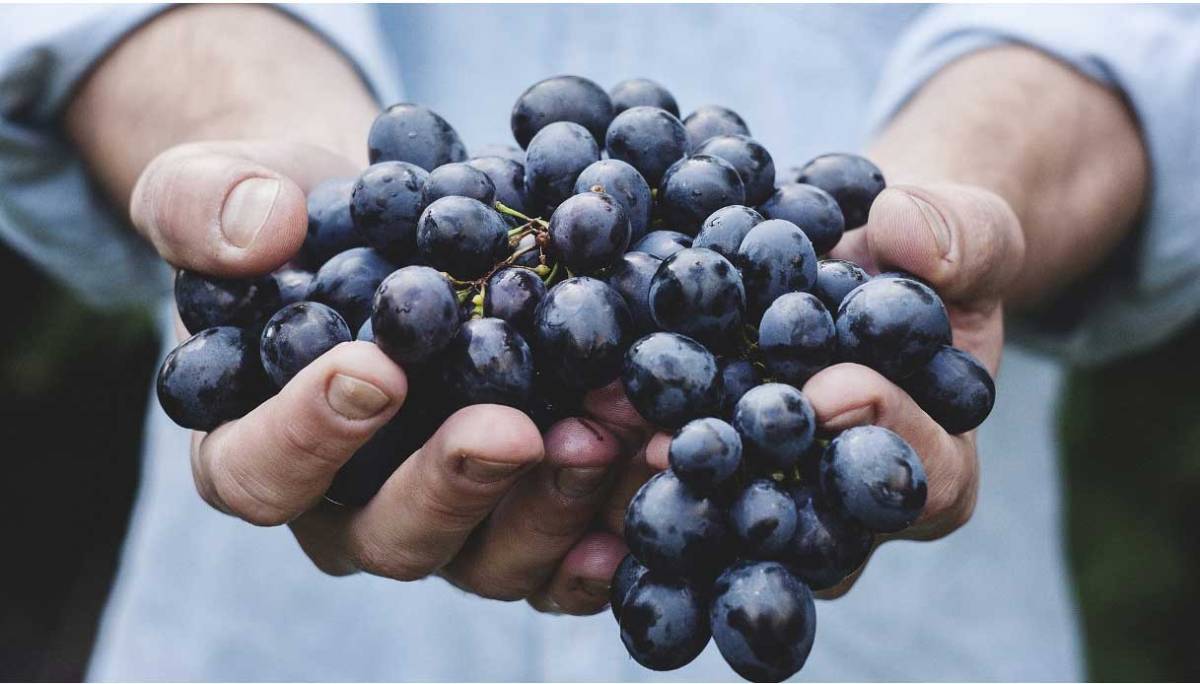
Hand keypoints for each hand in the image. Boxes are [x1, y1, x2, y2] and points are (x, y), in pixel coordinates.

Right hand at [136, 139, 653, 614]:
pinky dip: (613, 526)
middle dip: (456, 484)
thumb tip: (260, 230)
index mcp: (255, 448)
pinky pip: (565, 554)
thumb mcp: (218, 187)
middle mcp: (350, 508)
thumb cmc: (291, 217)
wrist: (386, 225)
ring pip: (490, 558)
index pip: (260, 472)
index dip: (308, 436)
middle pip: (391, 536)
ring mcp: (446, 520)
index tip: (373, 369)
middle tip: (514, 428)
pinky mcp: (521, 513)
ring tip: (613, 431)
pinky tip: (656, 476)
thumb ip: (206, 205)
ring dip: (555, 504)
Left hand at [619, 182, 1024, 598]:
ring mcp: (769, 502)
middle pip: (808, 527)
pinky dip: (617, 459)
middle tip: (690, 445)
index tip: (835, 388)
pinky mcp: (704, 478)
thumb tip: (907, 234)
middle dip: (750, 483)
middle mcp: (847, 511)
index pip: (924, 477)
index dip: (885, 434)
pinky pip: (665, 486)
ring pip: (723, 524)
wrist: (853, 261)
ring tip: (611, 437)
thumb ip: (960, 237)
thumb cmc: (924, 257)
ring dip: (665, 486)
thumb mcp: (967, 233)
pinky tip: (572, 425)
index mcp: (934, 465)